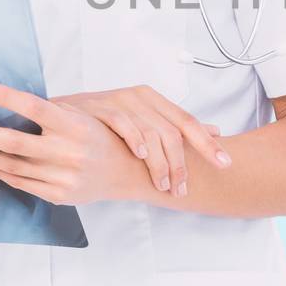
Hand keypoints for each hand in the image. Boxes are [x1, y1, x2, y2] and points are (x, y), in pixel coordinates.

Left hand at [0, 83, 151, 205]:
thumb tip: (10, 102)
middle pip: (14, 142)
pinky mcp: (57, 195)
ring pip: (12, 166)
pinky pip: (19, 182)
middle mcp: (69, 152)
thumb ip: (52, 112)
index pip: (35, 107)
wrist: (125, 174)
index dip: (7, 97)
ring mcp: (62, 177)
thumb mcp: (84, 117)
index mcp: (75, 126)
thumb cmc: (99, 139)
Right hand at [55, 86, 230, 197]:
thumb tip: (216, 132)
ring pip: (151, 131)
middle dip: (180, 164)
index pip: (188, 122)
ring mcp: (119, 100)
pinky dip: (134, 139)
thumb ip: (176, 127)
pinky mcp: (98, 106)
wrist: (60, 116)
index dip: (208, 144)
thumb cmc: (104, 123)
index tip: (225, 164)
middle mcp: (140, 97)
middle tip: (181, 189)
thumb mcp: (143, 122)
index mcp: (154, 100)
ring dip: (159, 162)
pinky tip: (140, 155)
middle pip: (173, 131)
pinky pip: (122, 122)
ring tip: (163, 185)